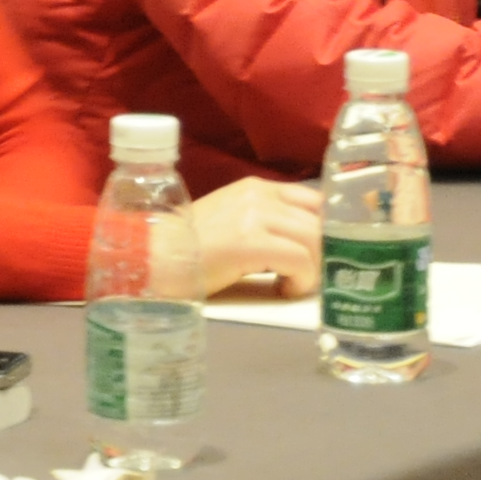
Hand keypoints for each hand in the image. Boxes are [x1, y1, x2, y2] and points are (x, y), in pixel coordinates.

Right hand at [150, 177, 321, 298]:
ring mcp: (254, 216)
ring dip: (313, 270)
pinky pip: (300, 260)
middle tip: (311, 277)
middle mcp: (258, 195)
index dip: (330, 229)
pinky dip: (300, 281)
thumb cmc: (187, 251)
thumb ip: (265, 224)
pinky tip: (282, 291)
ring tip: (292, 284)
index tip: (328, 254)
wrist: (150, 260)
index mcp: (255, 188)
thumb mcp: (231, 223)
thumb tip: (308, 245)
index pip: (316, 200)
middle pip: (320, 222)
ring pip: (315, 240)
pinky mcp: (249, 242)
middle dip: (325, 254)